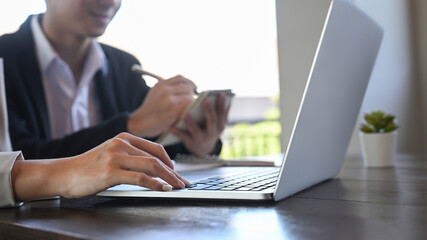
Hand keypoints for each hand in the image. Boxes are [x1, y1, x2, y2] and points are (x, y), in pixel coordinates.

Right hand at [11, 133, 189, 200]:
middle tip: (183, 183)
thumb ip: (132, 157)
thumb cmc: (88, 167)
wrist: (64, 174)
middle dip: (173, 172)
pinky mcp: (110, 171)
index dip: (170, 162)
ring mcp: (115, 156)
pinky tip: (162, 189)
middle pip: (157, 158)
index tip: (178, 173)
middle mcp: (121, 143)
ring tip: (177, 187)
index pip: (156, 148)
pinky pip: (139, 178)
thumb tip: (156, 169)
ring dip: (168, 178)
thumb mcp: (112, 155)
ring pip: (151, 166)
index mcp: (124, 138)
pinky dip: (154, 184)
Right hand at [128, 75, 196, 136]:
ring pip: (189, 95)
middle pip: (187, 86)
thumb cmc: (150, 110)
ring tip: (193, 105)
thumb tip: (186, 87)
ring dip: (193, 100)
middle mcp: (164, 89)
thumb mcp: (155, 93)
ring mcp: (168, 99)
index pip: (180, 78)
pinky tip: (191, 111)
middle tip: (194, 99)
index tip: (194, 87)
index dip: (189, 82)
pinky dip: (191, 107)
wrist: (140, 123)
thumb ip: (167, 89)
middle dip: (192, 92)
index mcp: (161, 84)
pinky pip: (188, 105)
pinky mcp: (173, 110)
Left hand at [171, 93, 228, 156]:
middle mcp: (212, 132)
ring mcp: (202, 138)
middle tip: (206, 100)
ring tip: (186, 114)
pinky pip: (184, 137)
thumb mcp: (217, 122)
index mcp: (219, 125)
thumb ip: (220, 111)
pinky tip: (172, 127)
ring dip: (191, 123)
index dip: (222, 104)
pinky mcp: (191, 143)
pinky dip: (178, 133)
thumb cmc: (208, 128)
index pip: (222, 113)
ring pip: (196, 131)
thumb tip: (223, 94)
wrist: (203, 148)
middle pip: (212, 121)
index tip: (220, 94)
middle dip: (209, 110)